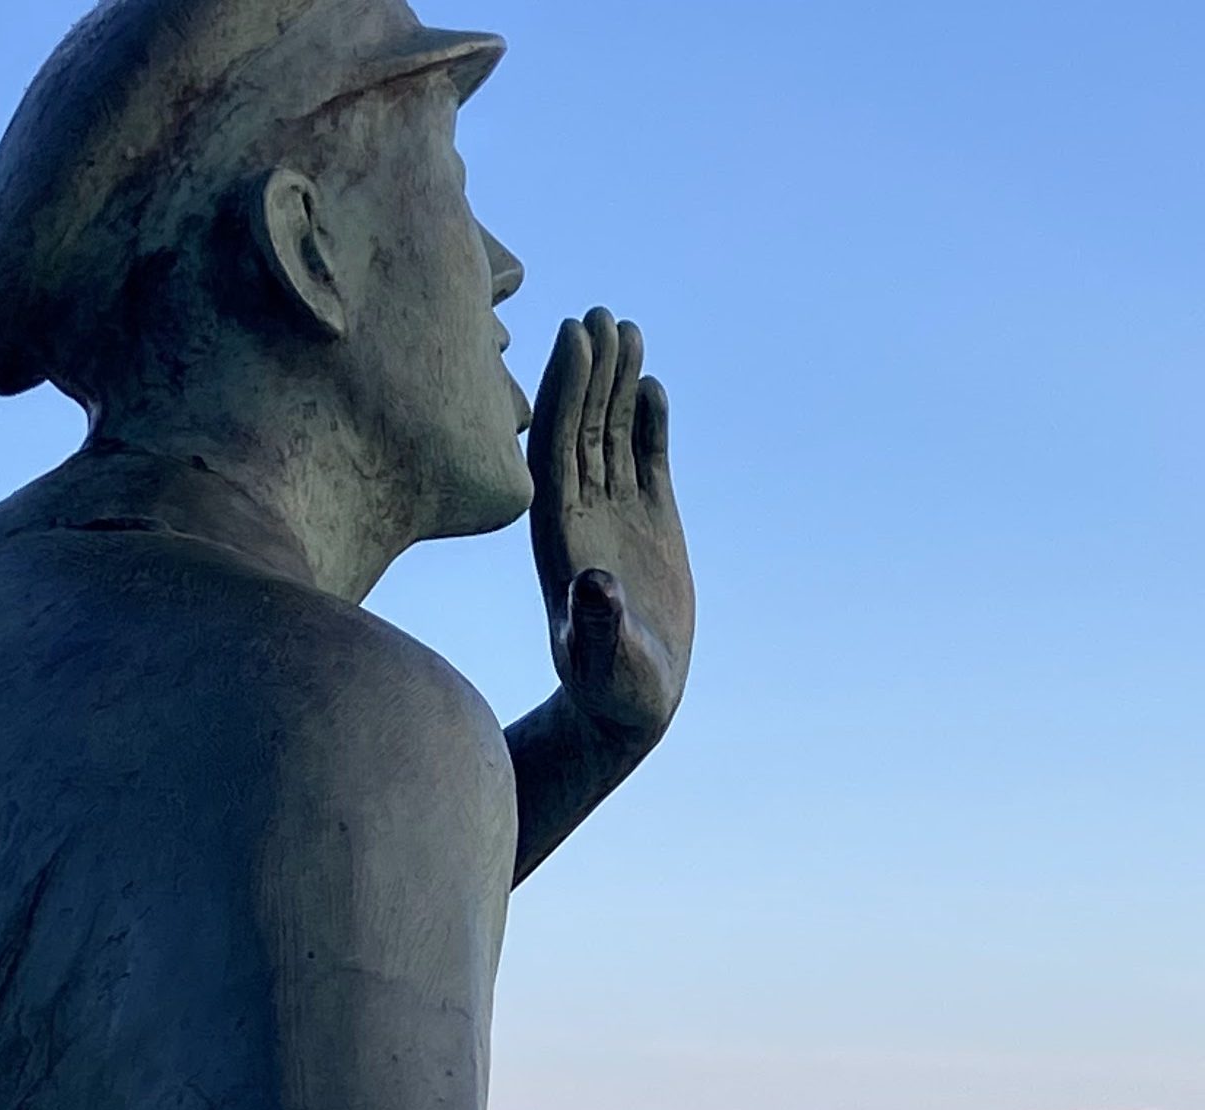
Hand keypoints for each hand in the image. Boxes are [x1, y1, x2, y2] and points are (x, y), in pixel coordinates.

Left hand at [528, 307, 692, 741]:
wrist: (632, 698)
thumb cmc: (612, 688)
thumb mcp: (604, 662)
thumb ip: (596, 626)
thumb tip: (594, 588)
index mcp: (558, 535)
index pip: (554, 447)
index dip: (561, 391)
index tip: (569, 340)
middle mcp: (580, 513)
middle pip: (578, 426)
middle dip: (586, 370)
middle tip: (597, 316)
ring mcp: (614, 512)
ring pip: (609, 433)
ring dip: (614, 382)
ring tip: (626, 327)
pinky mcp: (648, 520)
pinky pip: (644, 459)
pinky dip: (648, 422)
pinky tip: (651, 383)